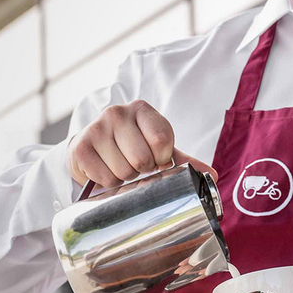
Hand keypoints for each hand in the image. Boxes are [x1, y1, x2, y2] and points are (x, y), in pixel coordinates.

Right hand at [65, 100, 217, 188]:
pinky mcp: (80, 147)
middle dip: (143, 169)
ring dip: (126, 176)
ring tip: (122, 166)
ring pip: (124, 170)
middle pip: (143, 158)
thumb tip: (211, 175)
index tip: (158, 159)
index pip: (162, 140)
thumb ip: (185, 160)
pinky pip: (105, 177)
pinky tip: (106, 170)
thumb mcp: (159, 149)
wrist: (92, 148)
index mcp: (143, 110)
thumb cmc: (131, 147)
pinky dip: (109, 182)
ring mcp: (96, 128)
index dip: (162, 158)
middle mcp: (117, 113)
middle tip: (137, 165)